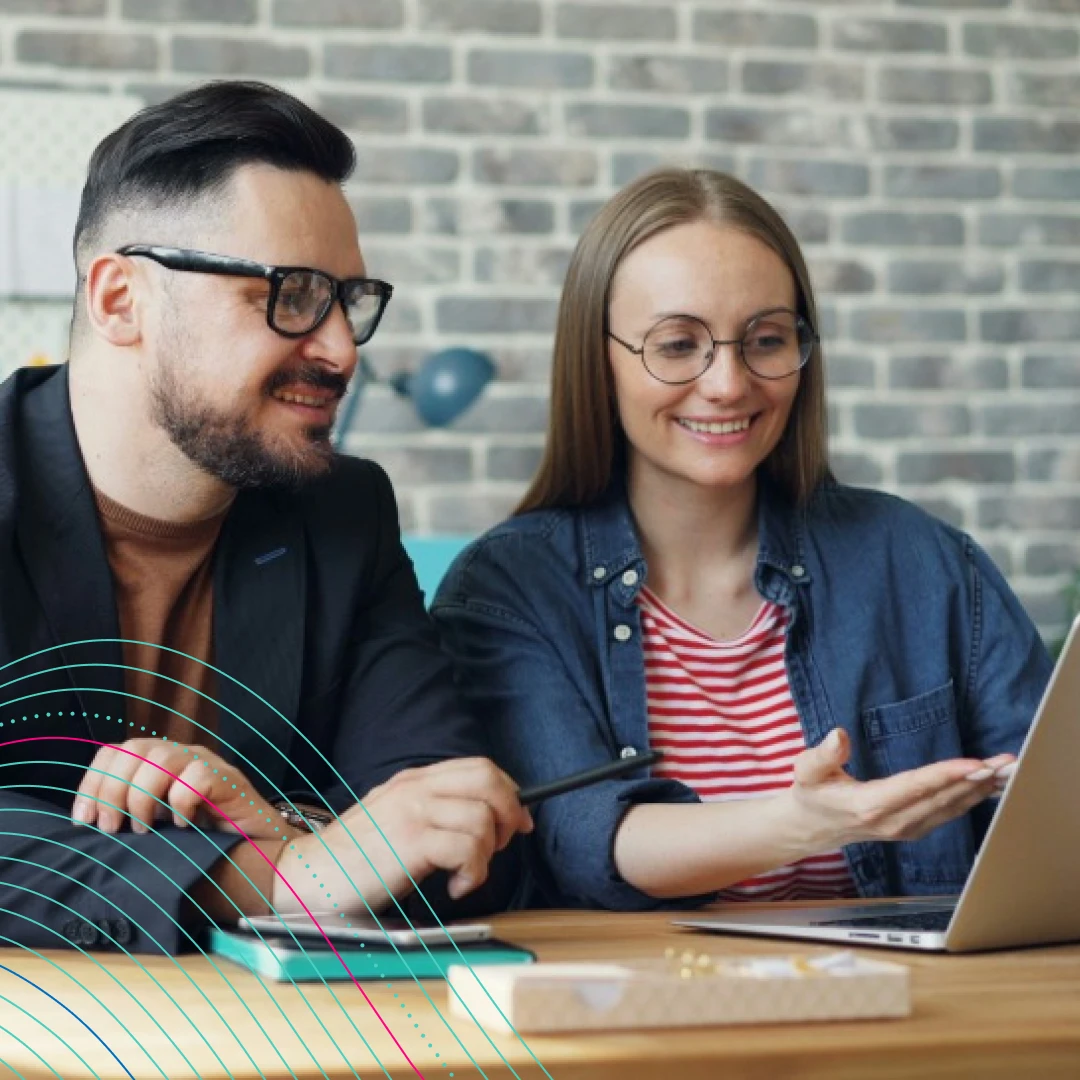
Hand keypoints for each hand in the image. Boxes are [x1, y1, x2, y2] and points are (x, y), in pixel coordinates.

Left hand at [72, 739, 284, 839]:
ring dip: (143, 799)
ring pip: (159, 760)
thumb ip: (130, 817)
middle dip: (112, 791)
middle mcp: (178, 755)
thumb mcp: (158, 827)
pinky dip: (181, 805)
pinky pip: (195, 779)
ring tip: (148, 830)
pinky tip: (185, 826)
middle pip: (131, 749)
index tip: (85, 822)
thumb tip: (90, 828)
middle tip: (114, 830)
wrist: (262, 849)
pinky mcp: (228, 777)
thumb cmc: (205, 840)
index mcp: (155, 763)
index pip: (113, 752)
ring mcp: (205, 762)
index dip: (92, 783)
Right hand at [271, 757, 533, 915]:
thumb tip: (485, 819)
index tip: (518, 822)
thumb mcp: (394, 819)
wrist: (306, 876)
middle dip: (510, 814)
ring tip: (465, 874)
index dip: (509, 792)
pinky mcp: (409, 843)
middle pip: (489, 780)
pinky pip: (468, 848)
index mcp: (414, 780)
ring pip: (483, 817)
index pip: (480, 767)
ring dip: (487, 853)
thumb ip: (432, 810)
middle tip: (501, 847)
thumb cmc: (353, 858)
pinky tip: (455, 886)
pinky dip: (474, 873)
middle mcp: (415, 788)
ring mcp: (412, 813)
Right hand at [780, 729, 1014, 850]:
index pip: (915, 788)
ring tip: (1010, 771)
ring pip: (952, 808)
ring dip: (983, 789)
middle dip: (978, 780)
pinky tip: (992, 786)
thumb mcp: (806, 770)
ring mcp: (907, 829)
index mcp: (870, 805)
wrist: (812, 828)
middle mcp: (894, 821)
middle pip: (943, 798)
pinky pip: (950, 813)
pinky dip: (974, 799)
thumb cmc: (811, 793)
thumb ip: (822, 753)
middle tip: (1009, 763)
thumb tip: (838, 734)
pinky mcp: (915, 829)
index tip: (974, 765)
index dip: (945, 776)